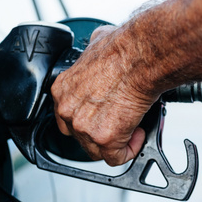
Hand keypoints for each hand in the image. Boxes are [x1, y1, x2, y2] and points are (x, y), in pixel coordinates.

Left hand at [51, 26, 158, 165]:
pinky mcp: (104, 138)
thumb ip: (93, 55)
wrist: (140, 57)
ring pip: (98, 150)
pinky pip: (116, 158)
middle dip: (102, 132)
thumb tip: (100, 49)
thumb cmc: (124, 49)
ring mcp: (83, 126)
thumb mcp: (96, 44)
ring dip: (116, 142)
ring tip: (132, 127)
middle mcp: (68, 110)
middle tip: (120, 122)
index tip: (102, 116)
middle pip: (81, 137)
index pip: (67, 116)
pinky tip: (137, 134)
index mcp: (62, 89)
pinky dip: (129, 150)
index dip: (88, 119)